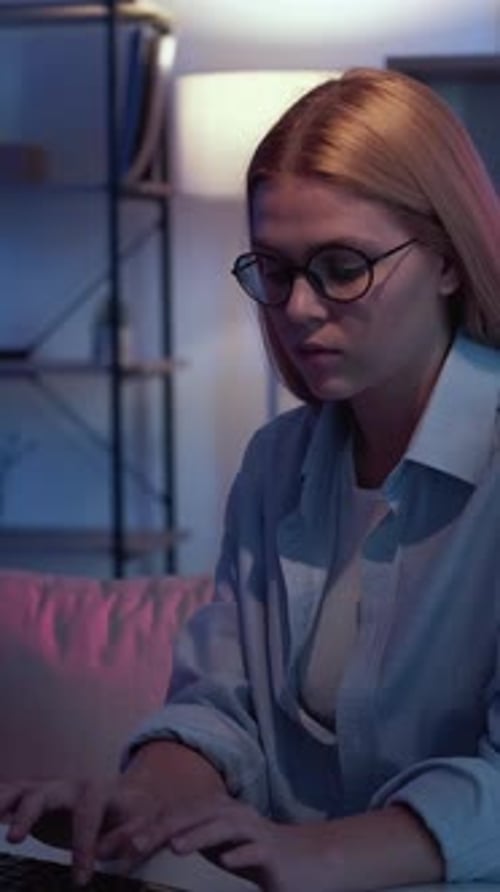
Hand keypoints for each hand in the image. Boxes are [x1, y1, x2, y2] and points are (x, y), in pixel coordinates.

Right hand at [0, 776, 169, 885]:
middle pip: (46, 792)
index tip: (80, 879)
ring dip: (3, 801)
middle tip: (15, 839)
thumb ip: (140, 836)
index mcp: (100, 792)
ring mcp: (51, 790)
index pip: (89, 812)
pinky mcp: (36, 800)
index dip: (83, 844)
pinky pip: (13, 797)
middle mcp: (71, 787)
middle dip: (29, 812)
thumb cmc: (136, 814)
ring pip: (23, 790)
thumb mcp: (148, 824)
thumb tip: (133, 847)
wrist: (129, 796)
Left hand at [150, 795, 338, 891]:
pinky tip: (227, 864)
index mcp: (217, 811)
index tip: (119, 843)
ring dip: (198, 836)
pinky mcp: (274, 854)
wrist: (308, 862)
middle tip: (134, 844)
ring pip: (224, 827)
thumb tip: (145, 840)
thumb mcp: (218, 844)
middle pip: (195, 815)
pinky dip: (240, 855)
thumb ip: (189, 837)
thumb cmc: (256, 853)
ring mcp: (255, 832)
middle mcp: (234, 815)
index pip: (177, 814)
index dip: (148, 825)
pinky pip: (256, 851)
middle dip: (163, 828)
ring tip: (175, 848)